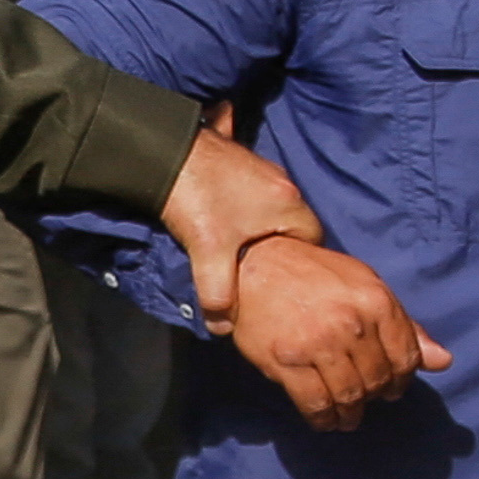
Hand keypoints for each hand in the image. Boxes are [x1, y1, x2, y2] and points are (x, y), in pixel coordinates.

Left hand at [161, 121, 317, 325]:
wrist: (164, 151)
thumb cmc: (196, 197)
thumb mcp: (209, 253)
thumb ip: (218, 294)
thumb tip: (223, 327)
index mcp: (289, 203)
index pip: (314, 241)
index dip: (300, 265)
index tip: (280, 280)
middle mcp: (282, 183)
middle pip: (293, 226)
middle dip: (278, 249)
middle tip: (257, 269)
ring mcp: (261, 169)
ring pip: (271, 210)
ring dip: (257, 229)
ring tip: (236, 250)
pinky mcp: (238, 162)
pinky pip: (252, 194)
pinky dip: (241, 211)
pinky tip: (221, 222)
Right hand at [226, 232, 445, 427]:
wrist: (256, 264)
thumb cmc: (314, 275)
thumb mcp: (366, 287)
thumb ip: (404, 326)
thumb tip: (443, 362)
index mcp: (376, 301)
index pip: (405, 358)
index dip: (401, 380)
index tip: (391, 387)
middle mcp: (351, 324)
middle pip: (377, 381)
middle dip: (374, 397)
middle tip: (365, 400)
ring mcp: (318, 344)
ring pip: (349, 397)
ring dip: (350, 414)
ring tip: (346, 417)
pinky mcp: (287, 362)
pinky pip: (315, 404)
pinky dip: (323, 419)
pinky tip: (324, 420)